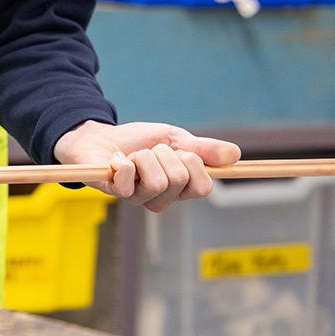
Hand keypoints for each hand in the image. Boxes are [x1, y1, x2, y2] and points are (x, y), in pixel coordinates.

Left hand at [53, 120, 240, 212]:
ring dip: (144, 157)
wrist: (99, 137)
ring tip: (133, 156)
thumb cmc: (138, 140)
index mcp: (180, 188)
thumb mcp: (174, 138)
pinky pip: (131, 182)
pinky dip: (124, 162)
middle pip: (180, 179)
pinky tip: (117, 161)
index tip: (181, 151)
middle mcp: (162, 199)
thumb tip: (235, 154)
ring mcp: (139, 199)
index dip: (194, 163)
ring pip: (158, 181)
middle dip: (164, 153)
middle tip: (149, 151)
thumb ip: (202, 148)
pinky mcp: (116, 193)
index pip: (204, 187)